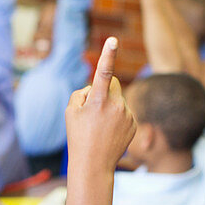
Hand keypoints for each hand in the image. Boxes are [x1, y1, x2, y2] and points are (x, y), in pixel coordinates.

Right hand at [65, 37, 135, 174]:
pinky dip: (118, 118)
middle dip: (104, 89)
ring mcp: (127, 114)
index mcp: (97, 100)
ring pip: (119, 99)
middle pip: (113, 83)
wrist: (94, 165)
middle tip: (93, 109)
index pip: (103, 72)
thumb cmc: (78, 137)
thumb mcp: (70, 112)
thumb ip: (81, 93)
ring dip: (110, 106)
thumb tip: (94, 87)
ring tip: (100, 127)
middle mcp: (116, 105)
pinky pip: (125, 112)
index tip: (113, 40)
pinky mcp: (134, 123)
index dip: (107, 55)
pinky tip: (109, 132)